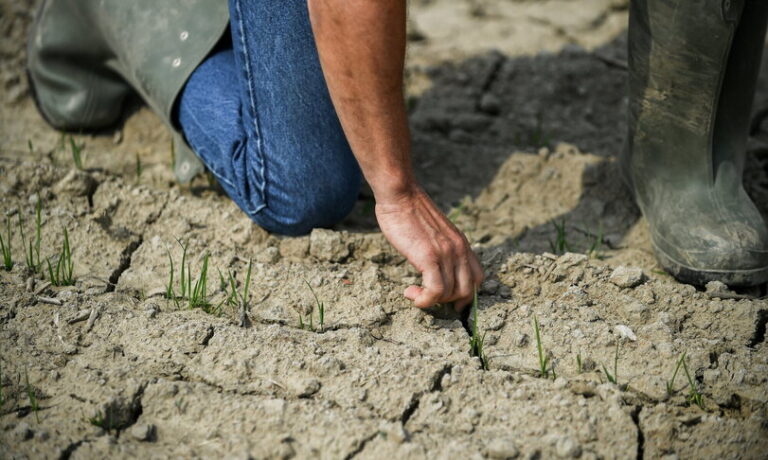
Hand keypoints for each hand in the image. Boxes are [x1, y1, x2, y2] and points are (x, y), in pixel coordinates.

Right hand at [375, 185, 484, 309]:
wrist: (400, 194)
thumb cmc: (410, 211)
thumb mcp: (435, 231)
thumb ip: (441, 247)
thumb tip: (434, 266)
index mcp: (462, 244)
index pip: (478, 278)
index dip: (466, 295)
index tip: (447, 299)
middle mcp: (459, 250)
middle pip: (468, 291)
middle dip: (448, 301)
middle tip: (427, 296)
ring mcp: (446, 253)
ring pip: (450, 294)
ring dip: (430, 301)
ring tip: (413, 293)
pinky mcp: (430, 257)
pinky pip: (435, 291)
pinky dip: (424, 300)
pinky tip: (411, 294)